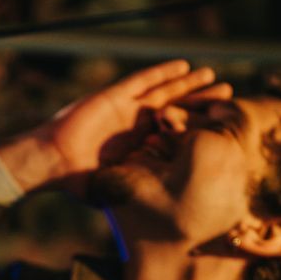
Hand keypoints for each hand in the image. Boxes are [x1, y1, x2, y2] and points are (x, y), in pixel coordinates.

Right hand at [0, 61, 223, 195]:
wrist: (52, 163)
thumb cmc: (78, 180)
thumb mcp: (115, 188)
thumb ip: (134, 191)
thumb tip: (160, 213)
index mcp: (137, 145)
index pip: (173, 131)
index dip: (195, 126)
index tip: (219, 125)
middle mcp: (134, 123)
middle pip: (174, 107)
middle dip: (200, 101)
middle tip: (228, 94)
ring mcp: (125, 108)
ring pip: (163, 91)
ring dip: (188, 83)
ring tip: (213, 76)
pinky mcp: (113, 96)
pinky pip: (142, 81)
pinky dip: (162, 73)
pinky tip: (183, 66)